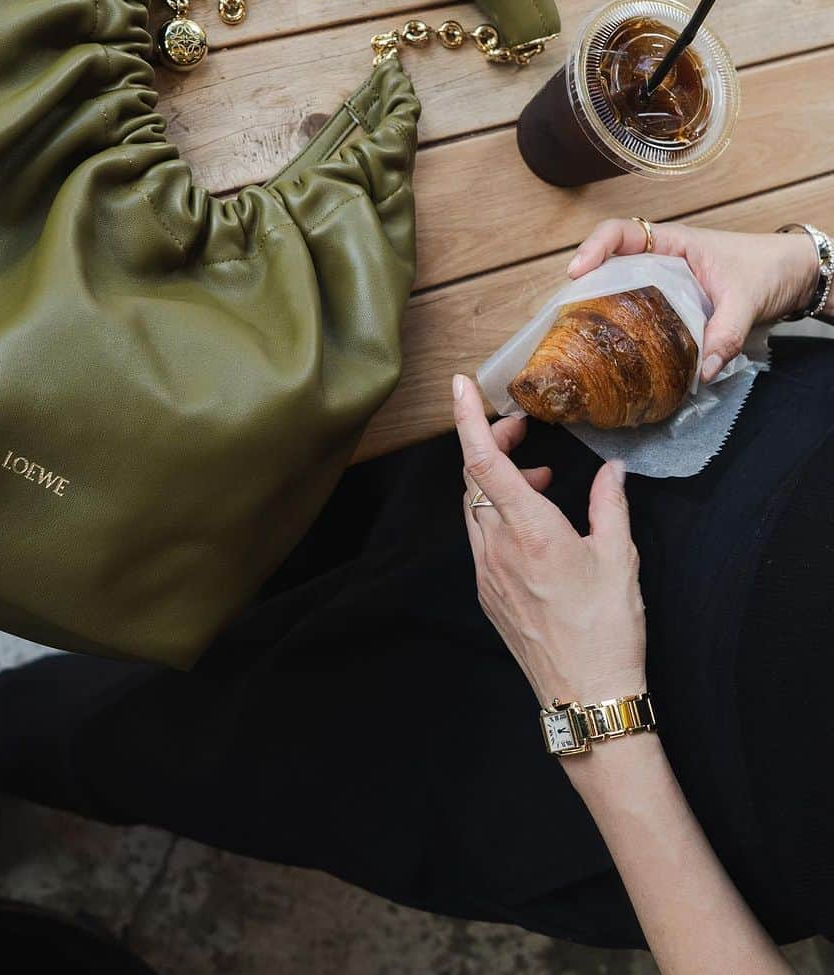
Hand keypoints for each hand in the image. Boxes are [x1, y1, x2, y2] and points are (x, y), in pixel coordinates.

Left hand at [453, 373, 645, 707]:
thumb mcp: (621, 557)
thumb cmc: (608, 628)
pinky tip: (531, 522)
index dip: (468, 418)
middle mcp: (496, 547)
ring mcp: (486, 571)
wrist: (587, 695)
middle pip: (473, 476)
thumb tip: (613, 470)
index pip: (483, 460)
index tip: (460, 386)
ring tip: (540, 478)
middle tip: (521, 427)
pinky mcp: (487, 592)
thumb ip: (610, 504)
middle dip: (490, 442)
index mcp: (529, 530)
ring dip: (496, 479)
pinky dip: (497, 513)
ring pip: (473, 506)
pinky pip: (479, 537)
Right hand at [567, 219, 817, 381]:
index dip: (593, 248)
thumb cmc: (771, 268)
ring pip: (621, 292)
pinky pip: (641, 315)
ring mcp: (665, 285)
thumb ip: (726, 333)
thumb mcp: (748, 299)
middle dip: (585, 286)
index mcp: (673, 243)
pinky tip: (620, 351)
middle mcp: (662, 261)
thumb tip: (701, 371)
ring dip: (602, 309)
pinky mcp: (672, 308)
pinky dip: (627, 329)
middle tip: (568, 314)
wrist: (797, 276)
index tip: (577, 272)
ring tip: (582, 334)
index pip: (620, 232)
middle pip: (609, 265)